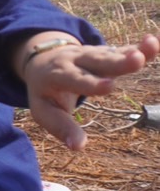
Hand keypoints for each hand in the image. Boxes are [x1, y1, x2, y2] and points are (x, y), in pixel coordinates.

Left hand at [22, 34, 159, 149]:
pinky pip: (124, 50)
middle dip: (117, 62)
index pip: (76, 80)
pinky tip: (153, 43)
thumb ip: (61, 127)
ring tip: (151, 47)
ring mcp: (92, 55)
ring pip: (113, 54)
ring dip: (133, 52)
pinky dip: (140, 47)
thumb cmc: (46, 92)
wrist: (42, 60)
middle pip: (98, 62)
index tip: (110, 86)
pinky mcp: (107, 53)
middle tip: (136, 60)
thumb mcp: (44, 110)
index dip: (92, 84)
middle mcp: (76, 61)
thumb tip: (78, 147)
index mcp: (57, 75)